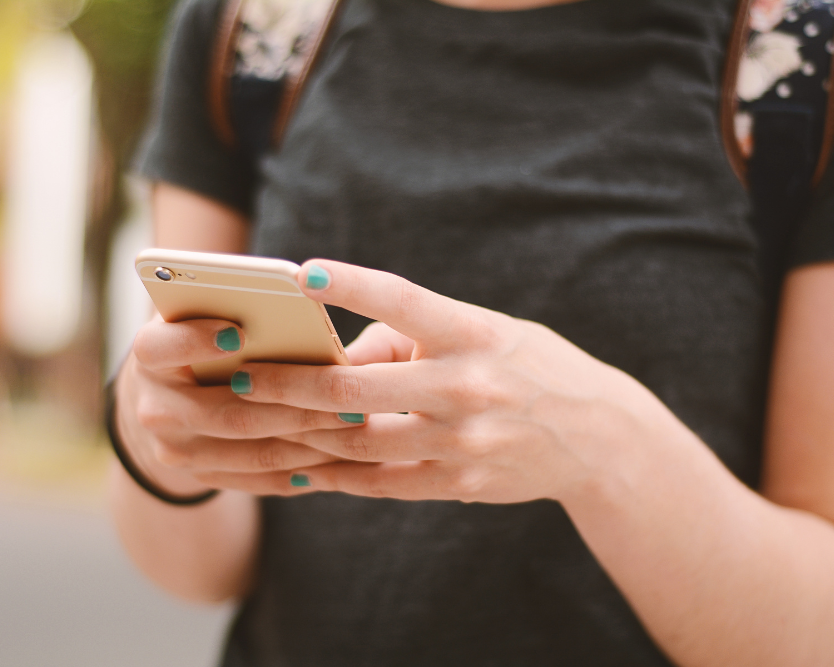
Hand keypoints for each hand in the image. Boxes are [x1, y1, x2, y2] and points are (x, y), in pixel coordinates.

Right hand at [115, 315, 364, 495]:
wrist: (162, 394)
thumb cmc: (200, 333)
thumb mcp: (200, 310)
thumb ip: (229, 301)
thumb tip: (296, 292)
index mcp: (149, 355)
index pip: (161, 347)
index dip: (197, 341)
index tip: (241, 332)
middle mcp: (154, 408)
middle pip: (228, 413)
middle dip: (293, 405)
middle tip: (347, 395)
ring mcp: (175, 450)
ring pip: (252, 452)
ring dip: (309, 441)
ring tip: (356, 424)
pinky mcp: (200, 476)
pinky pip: (258, 479)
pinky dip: (301, 468)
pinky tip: (340, 455)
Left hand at [195, 260, 675, 502]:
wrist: (598, 438)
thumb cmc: (527, 367)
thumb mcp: (482, 331)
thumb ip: (410, 338)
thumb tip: (337, 360)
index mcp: (474, 334)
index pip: (406, 301)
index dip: (353, 286)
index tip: (304, 272)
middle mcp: (467, 387)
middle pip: (358, 390)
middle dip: (288, 383)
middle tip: (236, 375)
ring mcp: (463, 442)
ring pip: (359, 443)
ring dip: (298, 432)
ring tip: (251, 419)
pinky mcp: (458, 483)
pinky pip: (381, 483)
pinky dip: (335, 475)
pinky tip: (296, 465)